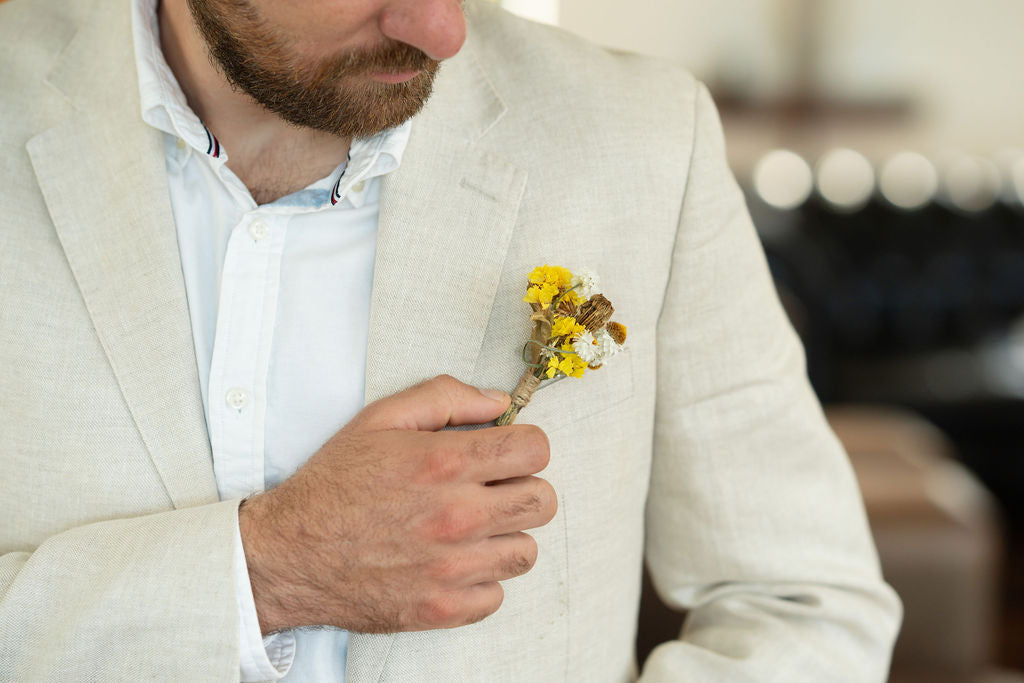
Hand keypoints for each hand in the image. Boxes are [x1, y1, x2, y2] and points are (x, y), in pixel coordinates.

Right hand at [238, 375, 555, 634]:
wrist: (288, 553)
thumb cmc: (333, 485)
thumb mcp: (381, 419)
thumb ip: (446, 398)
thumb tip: (497, 402)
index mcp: (444, 463)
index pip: (535, 450)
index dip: (524, 446)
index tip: (506, 453)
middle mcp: (456, 516)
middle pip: (543, 501)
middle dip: (522, 488)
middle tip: (490, 489)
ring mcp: (453, 567)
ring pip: (526, 551)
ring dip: (504, 536)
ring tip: (469, 528)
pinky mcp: (443, 608)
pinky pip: (497, 594)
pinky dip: (480, 580)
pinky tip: (452, 561)